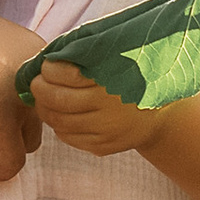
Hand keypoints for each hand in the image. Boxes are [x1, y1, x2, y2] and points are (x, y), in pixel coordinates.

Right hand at [0, 11, 45, 186]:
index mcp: (40, 58)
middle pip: (41, 118)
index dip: (23, 106)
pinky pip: (13, 159)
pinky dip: (4, 171)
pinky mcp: (4, 125)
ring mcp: (25, 104)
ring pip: (30, 141)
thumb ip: (8, 62)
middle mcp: (41, 82)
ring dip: (5, 142)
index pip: (47, 93)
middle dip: (15, 126)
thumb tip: (4, 88)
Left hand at [31, 59, 168, 158]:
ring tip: (44, 97)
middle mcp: (110, 108)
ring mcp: (106, 131)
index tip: (46, 65)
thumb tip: (48, 55)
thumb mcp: (118, 57)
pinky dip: (58, 124)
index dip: (48, 69)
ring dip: (44, 108)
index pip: (65, 75)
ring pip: (58, 121)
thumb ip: (88, 52)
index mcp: (113, 79)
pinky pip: (68, 137)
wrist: (163, 114)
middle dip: (39, 88)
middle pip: (57, 100)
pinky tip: (60, 114)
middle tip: (37, 82)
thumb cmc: (134, 77)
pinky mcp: (104, 147)